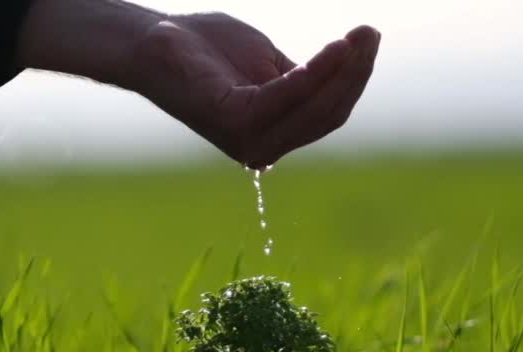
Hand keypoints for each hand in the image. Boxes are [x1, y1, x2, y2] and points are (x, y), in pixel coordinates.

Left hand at [127, 15, 380, 168]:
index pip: (326, 114)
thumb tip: (342, 71)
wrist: (152, 41)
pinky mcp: (232, 121)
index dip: (353, 78)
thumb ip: (301, 77)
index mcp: (270, 135)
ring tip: (359, 37)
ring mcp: (245, 139)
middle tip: (370, 32)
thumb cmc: (206, 49)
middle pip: (326, 115)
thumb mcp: (267, 64)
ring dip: (342, 71)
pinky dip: (314, 73)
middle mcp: (260, 147)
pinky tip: (335, 48)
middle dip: (355, 74)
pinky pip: (285, 97)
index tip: (368, 39)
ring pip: (312, 109)